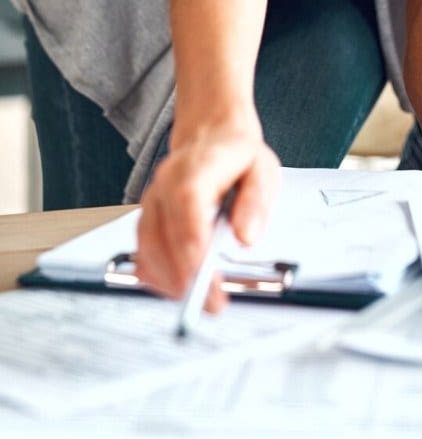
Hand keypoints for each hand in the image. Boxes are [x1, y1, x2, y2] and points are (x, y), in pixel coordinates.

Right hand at [135, 116, 279, 308]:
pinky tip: (184, 285)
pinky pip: (142, 256)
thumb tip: (246, 238)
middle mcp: (165, 184)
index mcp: (197, 166)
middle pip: (160, 237)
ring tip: (203, 297)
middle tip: (214, 304)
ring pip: (146, 250)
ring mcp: (150, 202)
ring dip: (171, 282)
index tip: (210, 284)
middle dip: (184, 279)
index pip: (186, 206)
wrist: (210, 133)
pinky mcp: (145, 219)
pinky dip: (160, 278)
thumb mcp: (262, 169)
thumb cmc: (237, 156)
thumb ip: (256, 201)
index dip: (193, 250)